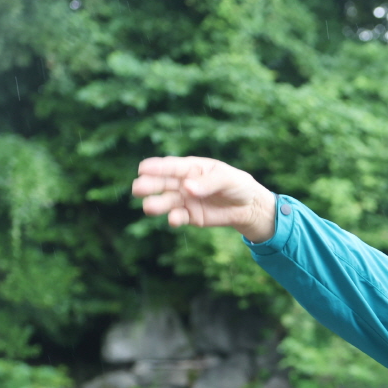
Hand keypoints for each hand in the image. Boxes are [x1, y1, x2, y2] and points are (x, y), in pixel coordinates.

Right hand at [132, 156, 278, 241]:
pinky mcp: (190, 216)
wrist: (249, 206)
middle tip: (137, 189)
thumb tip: (188, 188)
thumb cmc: (237, 185)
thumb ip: (208, 183)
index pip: (170, 166)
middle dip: (149, 186)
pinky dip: (175, 219)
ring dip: (157, 204)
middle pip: (162, 183)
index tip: (143, 169)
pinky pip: (179, 217)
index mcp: (190, 168)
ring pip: (166, 201)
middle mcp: (183, 183)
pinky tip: (174, 220)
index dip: (156, 167)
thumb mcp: (227, 179)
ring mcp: (185, 200)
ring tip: (149, 208)